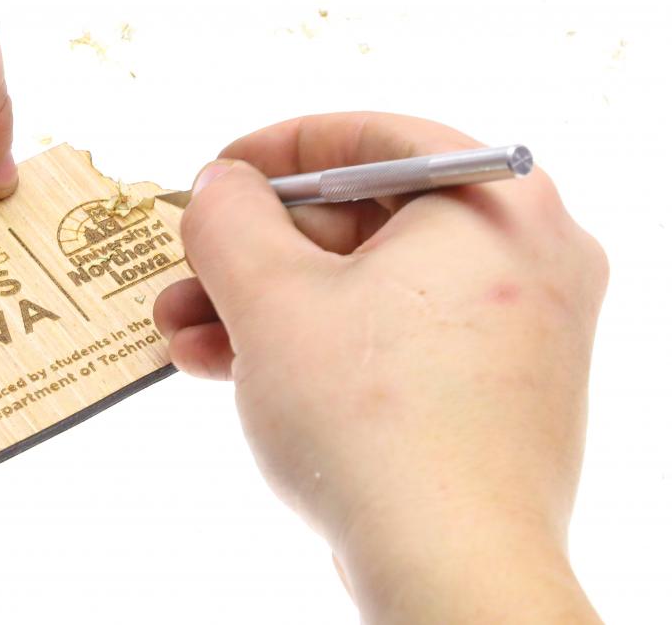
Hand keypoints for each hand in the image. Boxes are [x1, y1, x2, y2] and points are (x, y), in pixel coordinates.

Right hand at [155, 113, 607, 622]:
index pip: (372, 138)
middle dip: (254, 253)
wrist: (447, 570)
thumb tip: (220, 187)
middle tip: (187, 269)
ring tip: (184, 330)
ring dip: (264, 306)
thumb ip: (229, 220)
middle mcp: (524, 256)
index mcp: (494, 203)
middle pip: (362, 221)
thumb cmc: (374, 422)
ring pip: (365, 290)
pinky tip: (230, 366)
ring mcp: (514, 330)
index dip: (277, 150)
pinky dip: (313, 346)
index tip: (218, 174)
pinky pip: (389, 341)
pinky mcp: (490, 392)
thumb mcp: (270, 298)